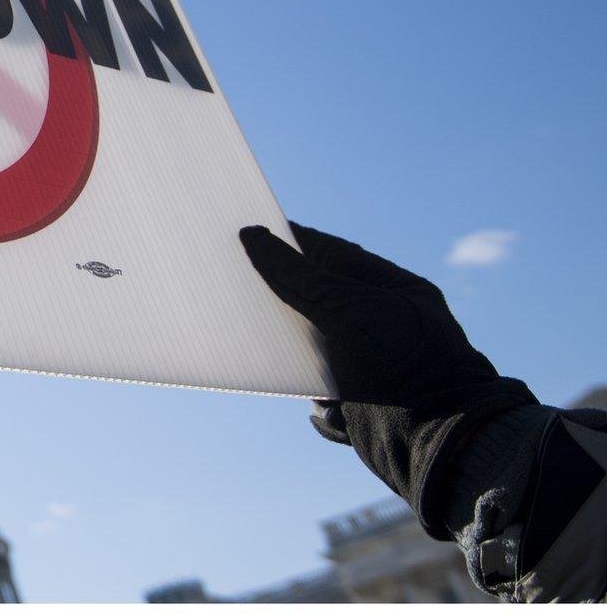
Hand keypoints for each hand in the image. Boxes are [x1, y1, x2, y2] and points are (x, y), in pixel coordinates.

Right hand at [240, 222, 534, 534]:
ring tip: (252, 338)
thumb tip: (252, 236)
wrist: (438, 439)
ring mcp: (368, 360)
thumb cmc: (403, 361)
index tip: (247, 232)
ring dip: (287, 348)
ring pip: (310, 343)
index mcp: (388, 288)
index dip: (289, 242)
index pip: (329, 253)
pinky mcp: (358, 398)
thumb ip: (296, 275)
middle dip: (279, 294)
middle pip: (315, 297)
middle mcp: (379, 321)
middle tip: (234, 283)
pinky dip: (307, 389)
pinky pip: (315, 386)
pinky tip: (301, 389)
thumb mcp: (345, 308)